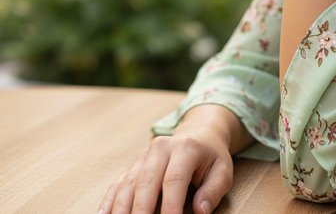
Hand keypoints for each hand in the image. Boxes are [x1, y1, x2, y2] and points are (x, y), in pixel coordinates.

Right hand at [97, 106, 240, 213]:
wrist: (198, 132)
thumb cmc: (211, 156)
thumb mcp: (223, 170)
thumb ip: (213, 190)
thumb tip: (201, 211)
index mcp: (185, 148)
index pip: (174, 179)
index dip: (170, 206)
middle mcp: (161, 148)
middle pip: (146, 181)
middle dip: (140, 211)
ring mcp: (145, 156)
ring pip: (129, 183)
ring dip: (121, 208)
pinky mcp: (135, 164)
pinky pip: (119, 182)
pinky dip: (110, 201)